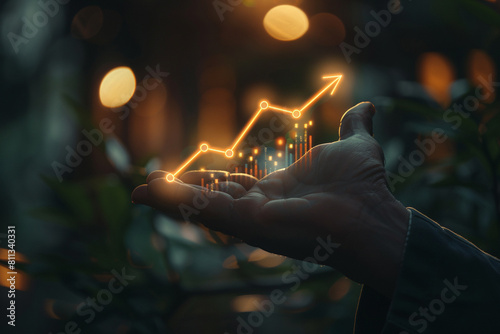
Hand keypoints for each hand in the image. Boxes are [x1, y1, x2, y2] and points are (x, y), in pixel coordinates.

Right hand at [132, 102, 409, 297]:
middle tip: (154, 183)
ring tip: (141, 192)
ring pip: (202, 208)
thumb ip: (355, 127)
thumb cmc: (364, 186)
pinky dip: (174, 203)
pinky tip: (148, 195)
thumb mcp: (355, 146)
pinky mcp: (247, 223)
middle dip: (184, 193)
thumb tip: (368, 106)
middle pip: (213, 199)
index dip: (215, 181)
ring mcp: (252, 217)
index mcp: (277, 191)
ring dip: (171, 199)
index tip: (196, 174)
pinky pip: (204, 212)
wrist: (373, 212)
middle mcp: (261, 208)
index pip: (236, 187)